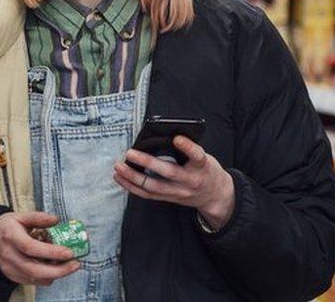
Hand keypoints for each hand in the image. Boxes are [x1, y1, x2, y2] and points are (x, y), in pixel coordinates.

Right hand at [0, 211, 80, 285]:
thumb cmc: (8, 226)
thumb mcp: (21, 216)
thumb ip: (39, 217)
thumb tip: (57, 220)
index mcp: (10, 237)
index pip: (31, 248)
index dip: (51, 252)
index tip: (69, 252)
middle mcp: (8, 255)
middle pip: (33, 269)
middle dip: (58, 270)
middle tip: (75, 264)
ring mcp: (9, 268)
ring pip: (34, 278)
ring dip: (55, 275)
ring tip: (70, 267)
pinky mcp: (12, 276)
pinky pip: (32, 281)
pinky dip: (46, 278)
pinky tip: (57, 270)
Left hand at [113, 136, 234, 229]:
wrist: (214, 195)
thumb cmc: (206, 170)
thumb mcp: (204, 157)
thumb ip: (188, 150)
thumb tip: (165, 136)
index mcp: (202, 166)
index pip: (196, 156)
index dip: (187, 147)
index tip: (177, 138)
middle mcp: (191, 180)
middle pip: (168, 172)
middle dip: (147, 163)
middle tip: (130, 153)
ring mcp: (179, 192)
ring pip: (153, 187)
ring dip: (133, 177)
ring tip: (119, 167)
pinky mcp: (170, 198)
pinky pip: (148, 194)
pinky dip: (132, 187)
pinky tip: (121, 178)